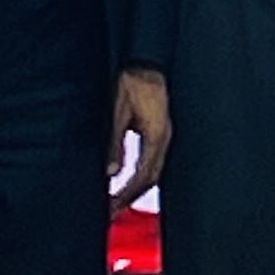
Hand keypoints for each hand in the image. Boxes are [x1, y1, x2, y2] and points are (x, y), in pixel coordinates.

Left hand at [109, 67, 169, 212]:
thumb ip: (115, 142)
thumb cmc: (132, 81)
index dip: (126, 195)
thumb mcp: (118, 111)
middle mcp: (164, 138)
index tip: (110, 208)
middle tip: (109, 213)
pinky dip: (138, 175)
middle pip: (151, 178)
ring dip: (135, 188)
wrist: (145, 61)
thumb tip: (111, 172)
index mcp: (157, 135)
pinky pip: (151, 160)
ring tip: (116, 202)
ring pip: (153, 171)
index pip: (143, 175)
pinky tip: (126, 180)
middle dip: (130, 197)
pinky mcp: (158, 131)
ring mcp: (164, 134)